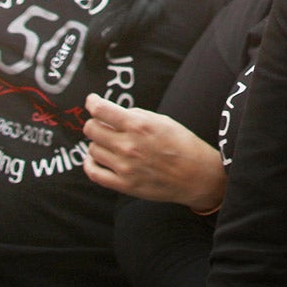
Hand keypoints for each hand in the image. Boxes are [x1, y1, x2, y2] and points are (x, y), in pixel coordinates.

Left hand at [81, 94, 227, 211]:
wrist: (196, 175)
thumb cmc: (181, 144)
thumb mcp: (161, 120)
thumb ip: (135, 115)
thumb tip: (112, 114)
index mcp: (138, 125)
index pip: (101, 110)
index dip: (92, 102)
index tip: (92, 101)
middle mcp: (128, 145)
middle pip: (91, 129)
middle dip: (94, 123)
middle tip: (102, 124)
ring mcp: (125, 167)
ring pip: (92, 149)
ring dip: (97, 144)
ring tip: (107, 143)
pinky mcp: (124, 185)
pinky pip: (94, 173)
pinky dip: (90, 164)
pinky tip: (96, 160)